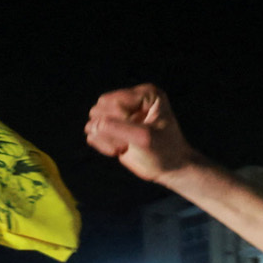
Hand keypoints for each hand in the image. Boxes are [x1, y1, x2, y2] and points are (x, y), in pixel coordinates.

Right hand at [84, 85, 201, 182]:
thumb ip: (117, 129)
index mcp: (145, 94)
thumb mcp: (145, 139)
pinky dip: (103, 144)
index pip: (113, 102)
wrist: (171, 168)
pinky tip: (121, 149)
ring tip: (127, 146)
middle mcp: (131, 99)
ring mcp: (119, 113)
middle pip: (99, 109)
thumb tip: (92, 125)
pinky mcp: (111, 127)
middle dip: (111, 130)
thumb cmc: (165, 151)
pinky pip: (92, 132)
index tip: (139, 134)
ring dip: (106, 139)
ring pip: (93, 121)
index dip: (120, 122)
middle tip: (131, 142)